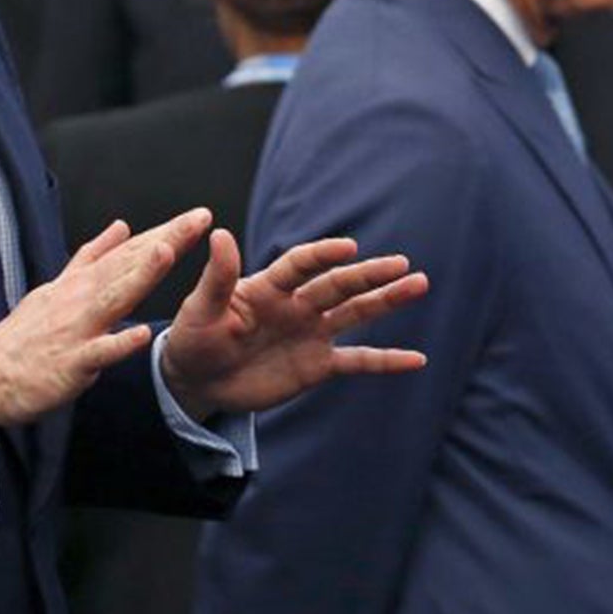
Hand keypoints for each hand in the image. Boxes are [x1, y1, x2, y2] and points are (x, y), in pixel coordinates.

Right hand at [0, 210, 211, 426]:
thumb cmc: (25, 335)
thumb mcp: (59, 287)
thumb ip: (92, 257)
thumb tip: (121, 226)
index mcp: (81, 282)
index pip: (128, 251)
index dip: (163, 232)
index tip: (196, 216)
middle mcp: (81, 298)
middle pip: (128, 264)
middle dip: (165, 241)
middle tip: (198, 219)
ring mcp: (77, 329)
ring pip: (114, 297)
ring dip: (140, 275)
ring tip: (168, 252)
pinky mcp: (72, 362)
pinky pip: (98, 352)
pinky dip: (119, 343)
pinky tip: (141, 334)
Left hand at [160, 231, 427, 419]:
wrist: (198, 380)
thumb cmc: (194, 338)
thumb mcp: (199, 309)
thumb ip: (217, 276)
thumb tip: (220, 234)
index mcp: (269, 287)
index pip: (301, 265)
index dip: (323, 255)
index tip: (348, 248)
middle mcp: (297, 305)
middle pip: (338, 285)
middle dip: (369, 275)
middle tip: (402, 264)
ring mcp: (311, 333)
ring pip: (355, 314)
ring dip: (386, 301)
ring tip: (418, 285)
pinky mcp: (317, 365)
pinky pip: (357, 361)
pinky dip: (386, 361)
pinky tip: (416, 359)